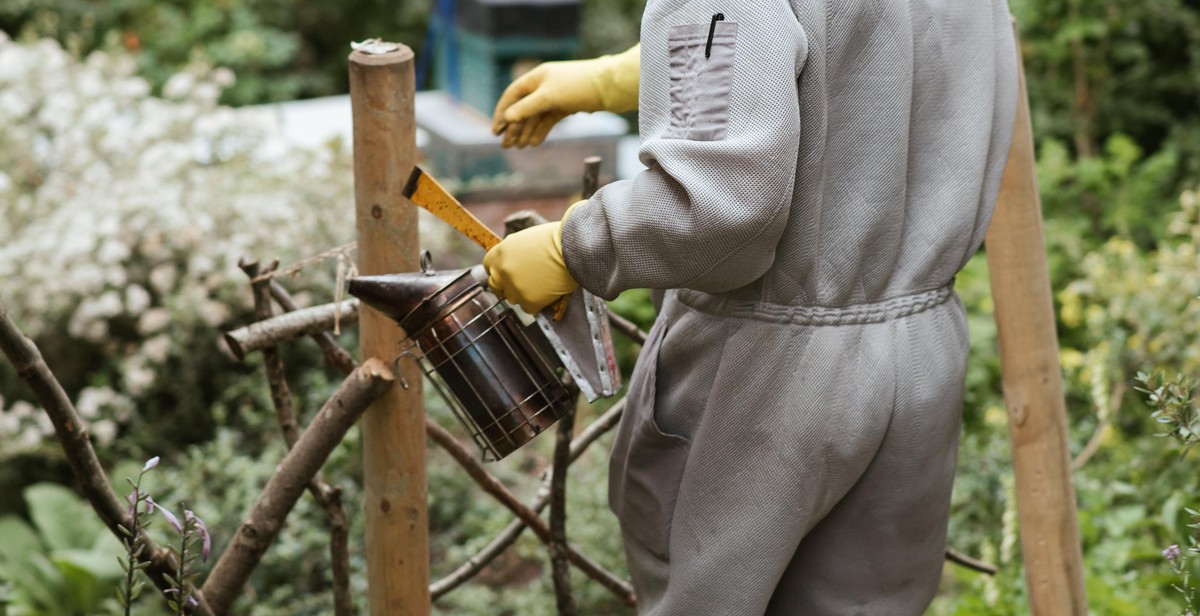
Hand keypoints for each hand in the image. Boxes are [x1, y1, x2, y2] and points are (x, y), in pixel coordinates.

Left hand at [483, 221, 579, 313]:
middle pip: (494, 285)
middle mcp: (503, 271)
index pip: (488, 266)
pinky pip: (528, 308)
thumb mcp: (526, 238)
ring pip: (512, 298)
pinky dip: (537, 303)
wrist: (575, 248)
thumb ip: (513, 252)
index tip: (508, 272)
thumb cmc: (556, 239)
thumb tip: (511, 262)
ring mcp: (515, 288)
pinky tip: (548, 292)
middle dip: (505, 285)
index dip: (499, 270)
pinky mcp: (529, 302)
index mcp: (500, 252)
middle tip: (521, 283)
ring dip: (523, 293)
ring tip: (540, 284)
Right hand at [492, 45, 640, 148]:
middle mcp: (545, 85)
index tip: (496, 131)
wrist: (612, 87)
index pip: (512, 95)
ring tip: (519, 148)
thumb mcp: (549, 96)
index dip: (502, 112)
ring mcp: (557, 96)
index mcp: (537, 76)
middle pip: (523, 108)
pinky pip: (549, 119)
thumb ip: (527, 107)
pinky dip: (541, 131)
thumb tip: (507, 118)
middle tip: (506, 146)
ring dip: (526, 131)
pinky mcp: (568, 105)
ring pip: (536, 116)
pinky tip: (534, 143)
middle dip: (514, 127)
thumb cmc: (580, 86)